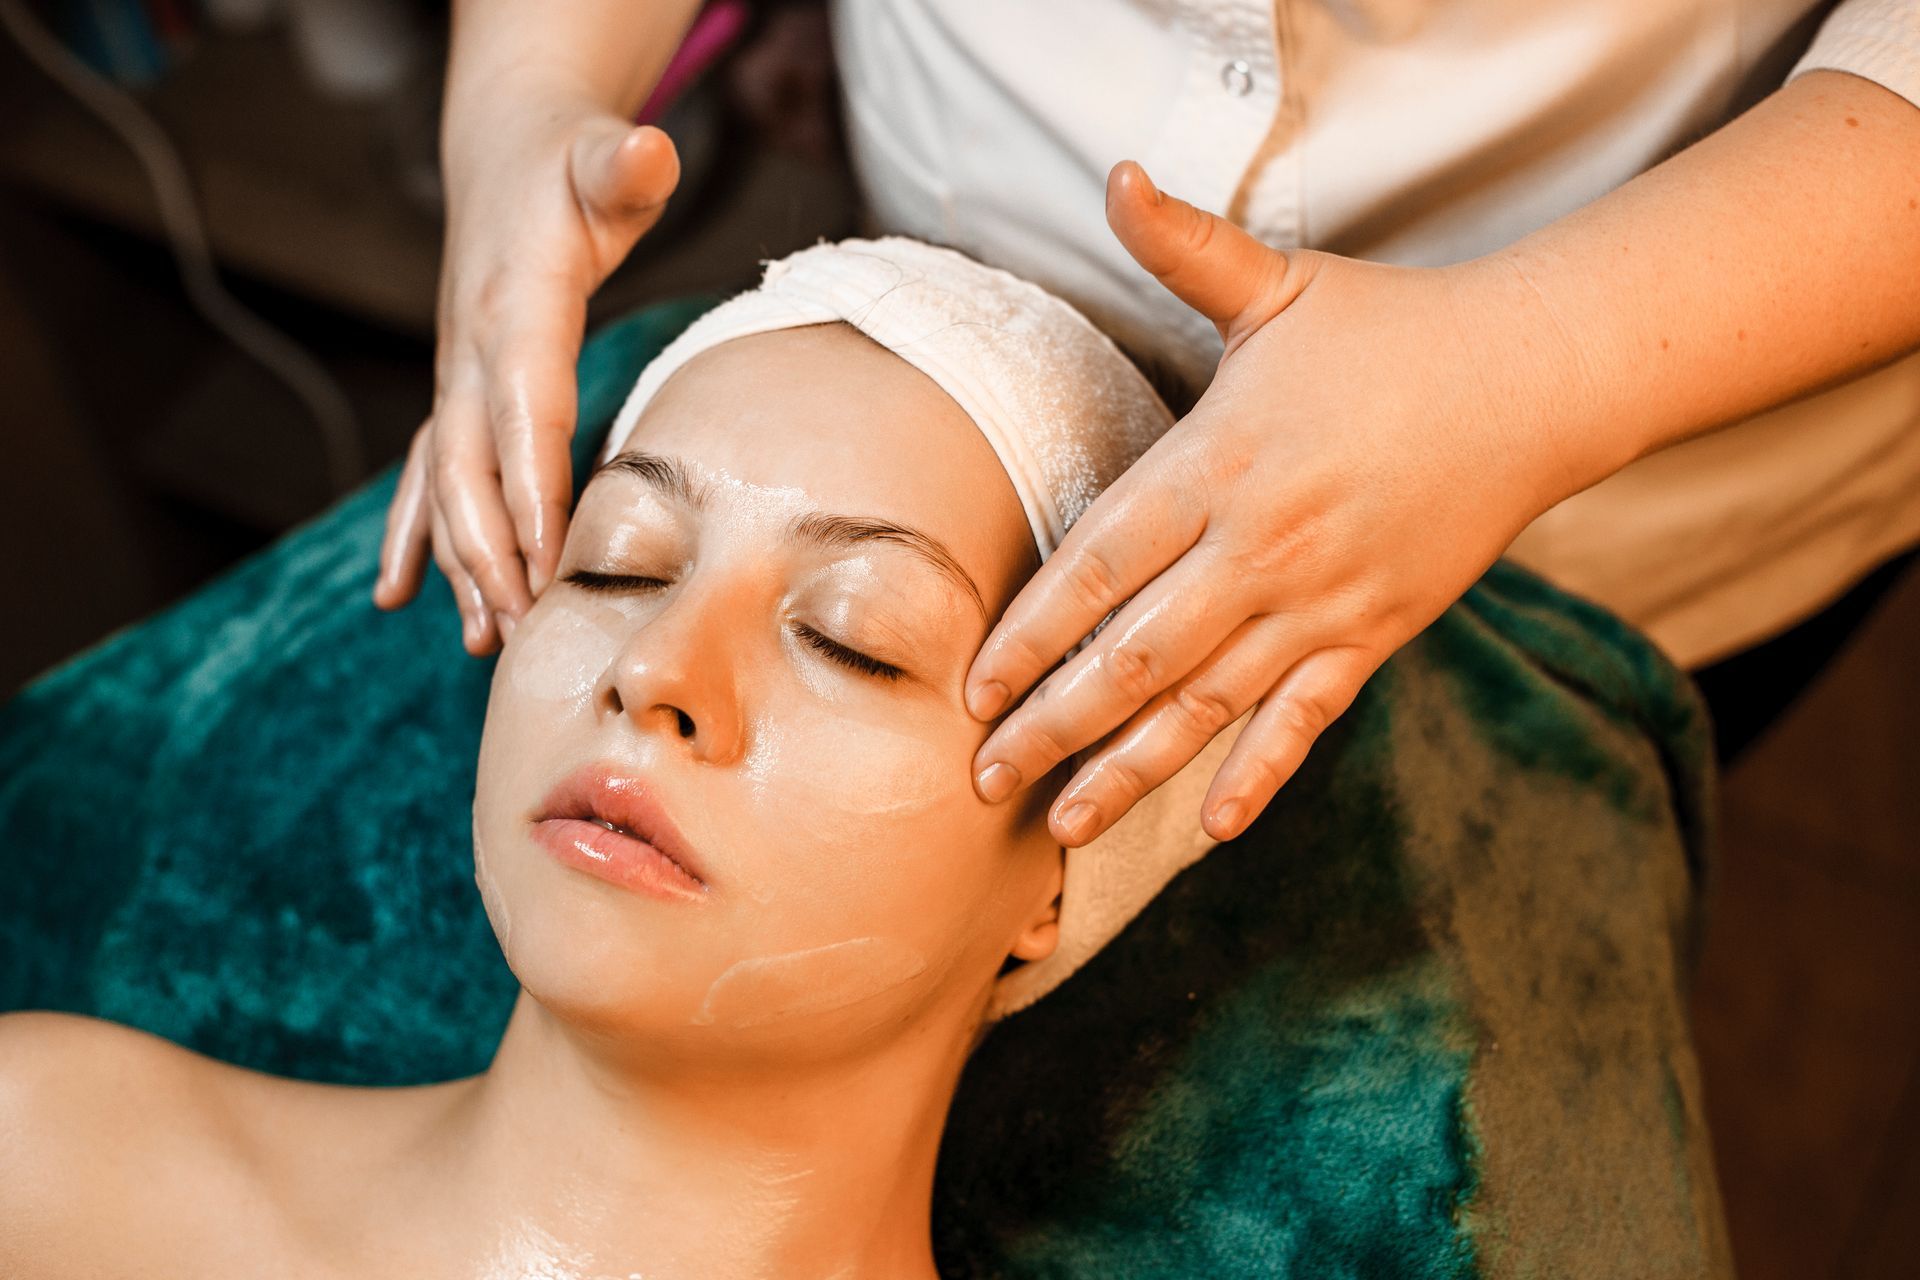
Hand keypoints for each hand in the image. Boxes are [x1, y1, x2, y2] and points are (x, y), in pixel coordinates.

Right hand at [373, 92, 679, 654]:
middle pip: (469, 466)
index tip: (552, 567)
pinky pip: (428, 474)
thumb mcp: (604, 155)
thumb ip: (624, 162)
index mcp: (515, 307)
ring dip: (459, 563)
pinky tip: (397, 597)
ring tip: (482, 640)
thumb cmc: (571, 165)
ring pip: (444, 484)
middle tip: (520, 628)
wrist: (507, 155)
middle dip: (489, 551)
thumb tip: (649, 152)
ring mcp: (456, 378)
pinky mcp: (458, 393)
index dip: (533, 490)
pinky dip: (414, 535)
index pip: (523, 412)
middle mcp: (471, 351)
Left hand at [964, 160, 1594, 845]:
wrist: (1534, 379)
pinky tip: (1210, 829)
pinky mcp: (1375, 635)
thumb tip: (1115, 175)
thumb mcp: (1280, 287)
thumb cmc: (1390, 331)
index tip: (970, 688)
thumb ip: (1185, 248)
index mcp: (1217, 464)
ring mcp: (1321, 602)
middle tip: (981, 780)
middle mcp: (1261, 546)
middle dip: (1052, 724)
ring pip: (1207, 706)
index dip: (1028, 635)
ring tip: (1063, 825)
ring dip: (1131, 771)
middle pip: (1135, 656)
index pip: (1097, 567)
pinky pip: (1306, 720)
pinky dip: (1259, 775)